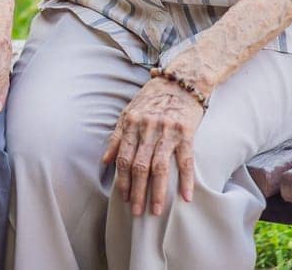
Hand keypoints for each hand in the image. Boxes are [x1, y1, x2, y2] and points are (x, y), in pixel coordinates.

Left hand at [101, 77, 205, 215]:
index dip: (123, 181)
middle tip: (136, 212)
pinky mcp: (186, 132)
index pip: (124, 158)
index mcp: (132, 124)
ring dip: (158, 192)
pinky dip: (185, 180)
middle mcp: (147, 128)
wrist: (182, 80)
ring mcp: (167, 131)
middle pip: (140, 166)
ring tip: (157, 211)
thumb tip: (105, 160)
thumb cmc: (154, 98)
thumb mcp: (130, 112)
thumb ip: (118, 136)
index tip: (123, 198)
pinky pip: (185, 161)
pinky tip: (186, 197)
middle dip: (137, 192)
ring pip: (160, 167)